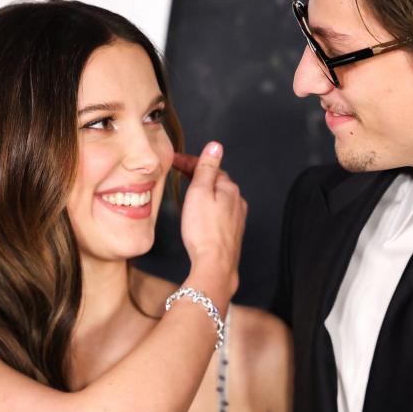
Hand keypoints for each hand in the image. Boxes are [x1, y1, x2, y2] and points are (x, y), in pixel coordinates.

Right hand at [175, 142, 246, 301]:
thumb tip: (215, 146)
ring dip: (205, 191)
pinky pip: (221, 213)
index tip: (174, 160)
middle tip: (179, 171)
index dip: (190, 162)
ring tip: (188, 190)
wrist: (215, 264)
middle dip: (198, 175)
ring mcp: (237, 218)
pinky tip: (202, 214)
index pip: (210, 167)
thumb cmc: (204, 230)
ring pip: (220, 198)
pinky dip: (210, 207)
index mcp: (229, 188)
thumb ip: (206, 168)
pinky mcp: (232, 233)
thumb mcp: (200, 192)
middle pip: (216, 181)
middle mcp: (237, 201)